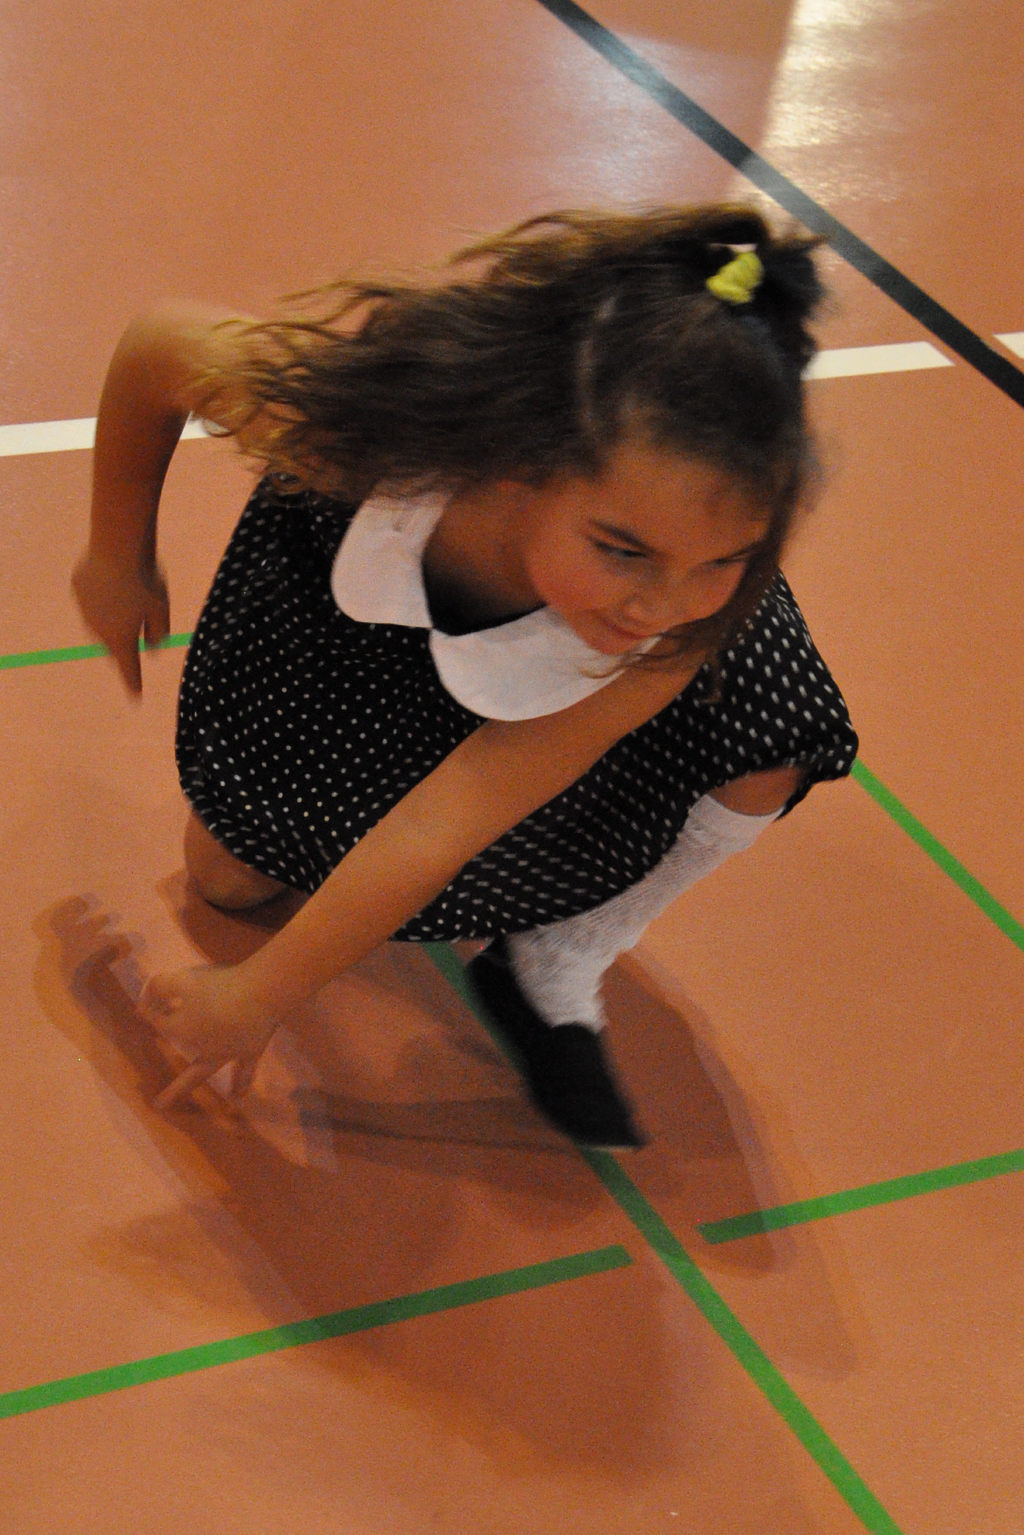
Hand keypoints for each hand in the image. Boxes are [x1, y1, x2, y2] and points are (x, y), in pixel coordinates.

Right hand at [71, 548, 169, 694]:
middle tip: (138, 617)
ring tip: (127, 590)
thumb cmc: (145, 581)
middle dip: (124, 638)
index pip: (129, 669)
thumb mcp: (161, 610)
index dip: (133, 683)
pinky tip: (112, 576)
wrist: (116, 548)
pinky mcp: (77, 589)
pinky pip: (92, 598)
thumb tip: (151, 648)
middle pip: (113, 643)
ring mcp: (84, 610)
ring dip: (112, 615)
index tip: (136, 697)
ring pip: (100, 621)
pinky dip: (102, 594)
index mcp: (121, 640)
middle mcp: (98, 631)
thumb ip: (157, 634)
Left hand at [141, 964, 277, 1108]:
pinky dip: (241, 1083)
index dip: (150, 1011)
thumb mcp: (181, 980)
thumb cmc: (220, 985)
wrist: (262, 994)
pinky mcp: (251, 1050)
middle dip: (171, 1087)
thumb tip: (145, 1001)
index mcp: (182, 1031)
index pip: (159, 1023)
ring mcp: (227, 1053)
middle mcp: (201, 1049)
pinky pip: (245, 1070)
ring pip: (207, 1073)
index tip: (142, 1006)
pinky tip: (240, 1095)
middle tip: (158, 1105)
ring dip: (201, 1086)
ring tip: (185, 1103)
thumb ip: (159, 988)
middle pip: (182, 1069)